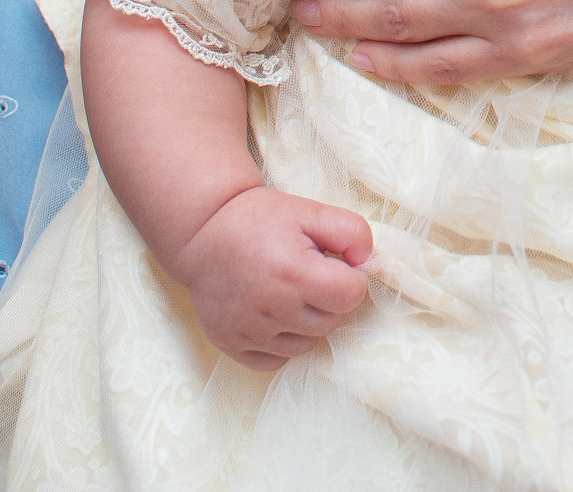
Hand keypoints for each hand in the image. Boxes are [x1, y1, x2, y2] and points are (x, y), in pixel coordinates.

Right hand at [165, 185, 373, 370]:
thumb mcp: (310, 212)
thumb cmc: (260, 220)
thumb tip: (370, 262)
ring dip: (305, 322)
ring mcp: (250, 332)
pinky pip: (276, 360)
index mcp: (295, 274)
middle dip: (327, 299)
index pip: (352, 295)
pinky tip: (270, 313)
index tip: (329, 264)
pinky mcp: (232, 345)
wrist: (203, 232)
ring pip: (306, 344)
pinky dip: (280, 342)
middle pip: (331, 322)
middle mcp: (273, 309)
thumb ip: (351, 231)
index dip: (348, 277)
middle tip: (305, 274)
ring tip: (286, 292)